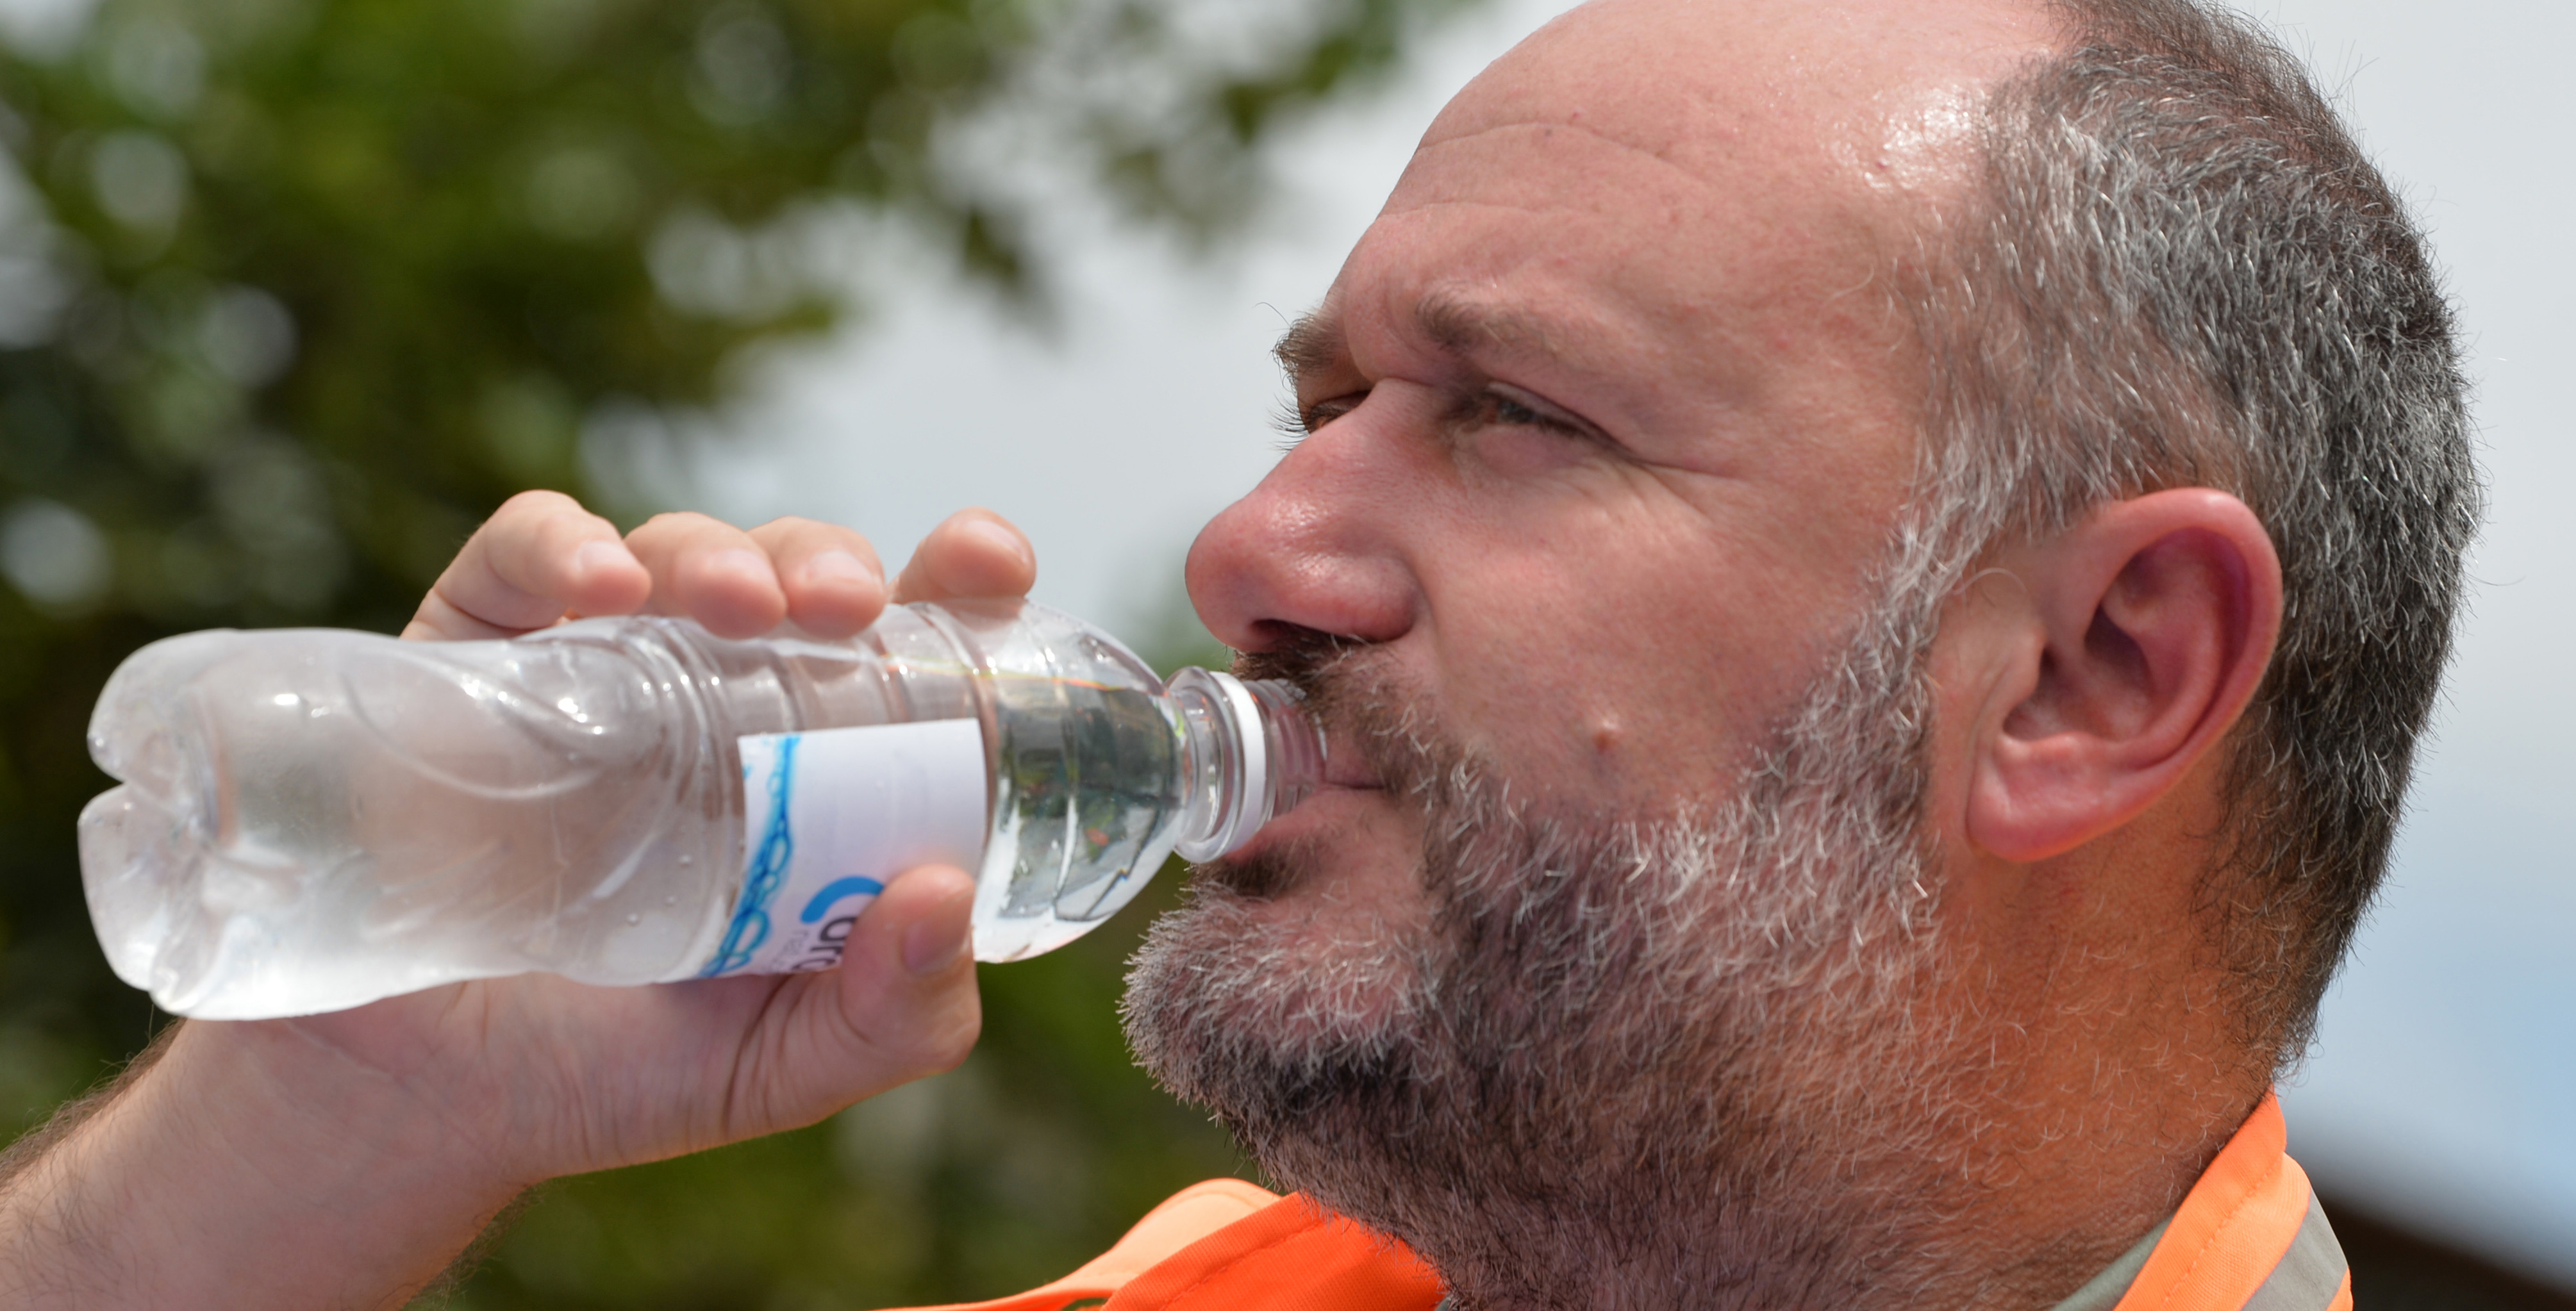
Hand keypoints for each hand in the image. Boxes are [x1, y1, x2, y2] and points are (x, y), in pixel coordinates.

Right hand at [0, 493, 1038, 1308]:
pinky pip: (523, 557)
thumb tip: (950, 891)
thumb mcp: (781, 1065)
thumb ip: (892, 1013)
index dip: (959, 585)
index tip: (990, 566)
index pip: (910, 646)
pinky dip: (564, 545)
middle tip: (851, 605)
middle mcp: (719, 699)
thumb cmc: (610, 1072)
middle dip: (833, 561)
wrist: (410, 1102)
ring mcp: (595, 667)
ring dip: (721, 552)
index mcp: (818, 769)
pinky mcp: (474, 654)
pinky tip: (596, 590)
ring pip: (680, 551)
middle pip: (799, 575)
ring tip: (738, 604)